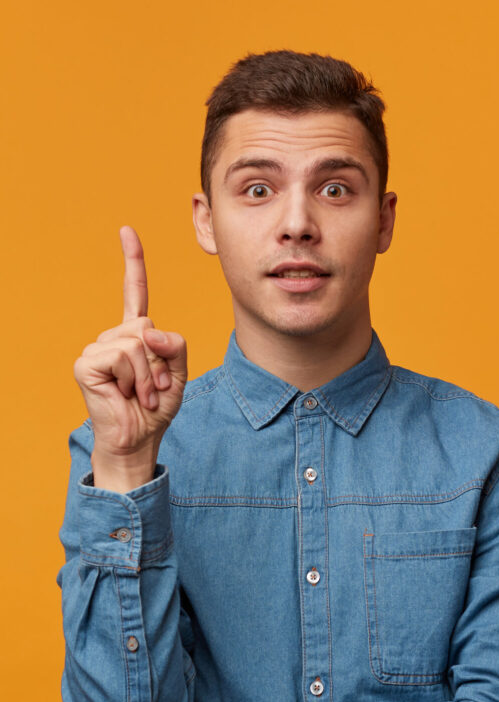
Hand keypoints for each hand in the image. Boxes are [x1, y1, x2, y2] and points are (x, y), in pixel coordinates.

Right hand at [73, 226, 187, 487]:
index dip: (133, 262)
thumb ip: (174, 345)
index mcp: (134, 336)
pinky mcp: (87, 363)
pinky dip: (135, 378)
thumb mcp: (178, 374)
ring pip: (137, 342)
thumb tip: (148, 330)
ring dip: (148, 375)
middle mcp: (112, 337)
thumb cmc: (155, 409)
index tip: (127, 230)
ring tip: (141, 395)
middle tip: (153, 388)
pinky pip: (123, 355)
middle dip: (160, 361)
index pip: (134, 293)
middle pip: (146, 325)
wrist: (138, 440)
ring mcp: (96, 349)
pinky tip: (127, 395)